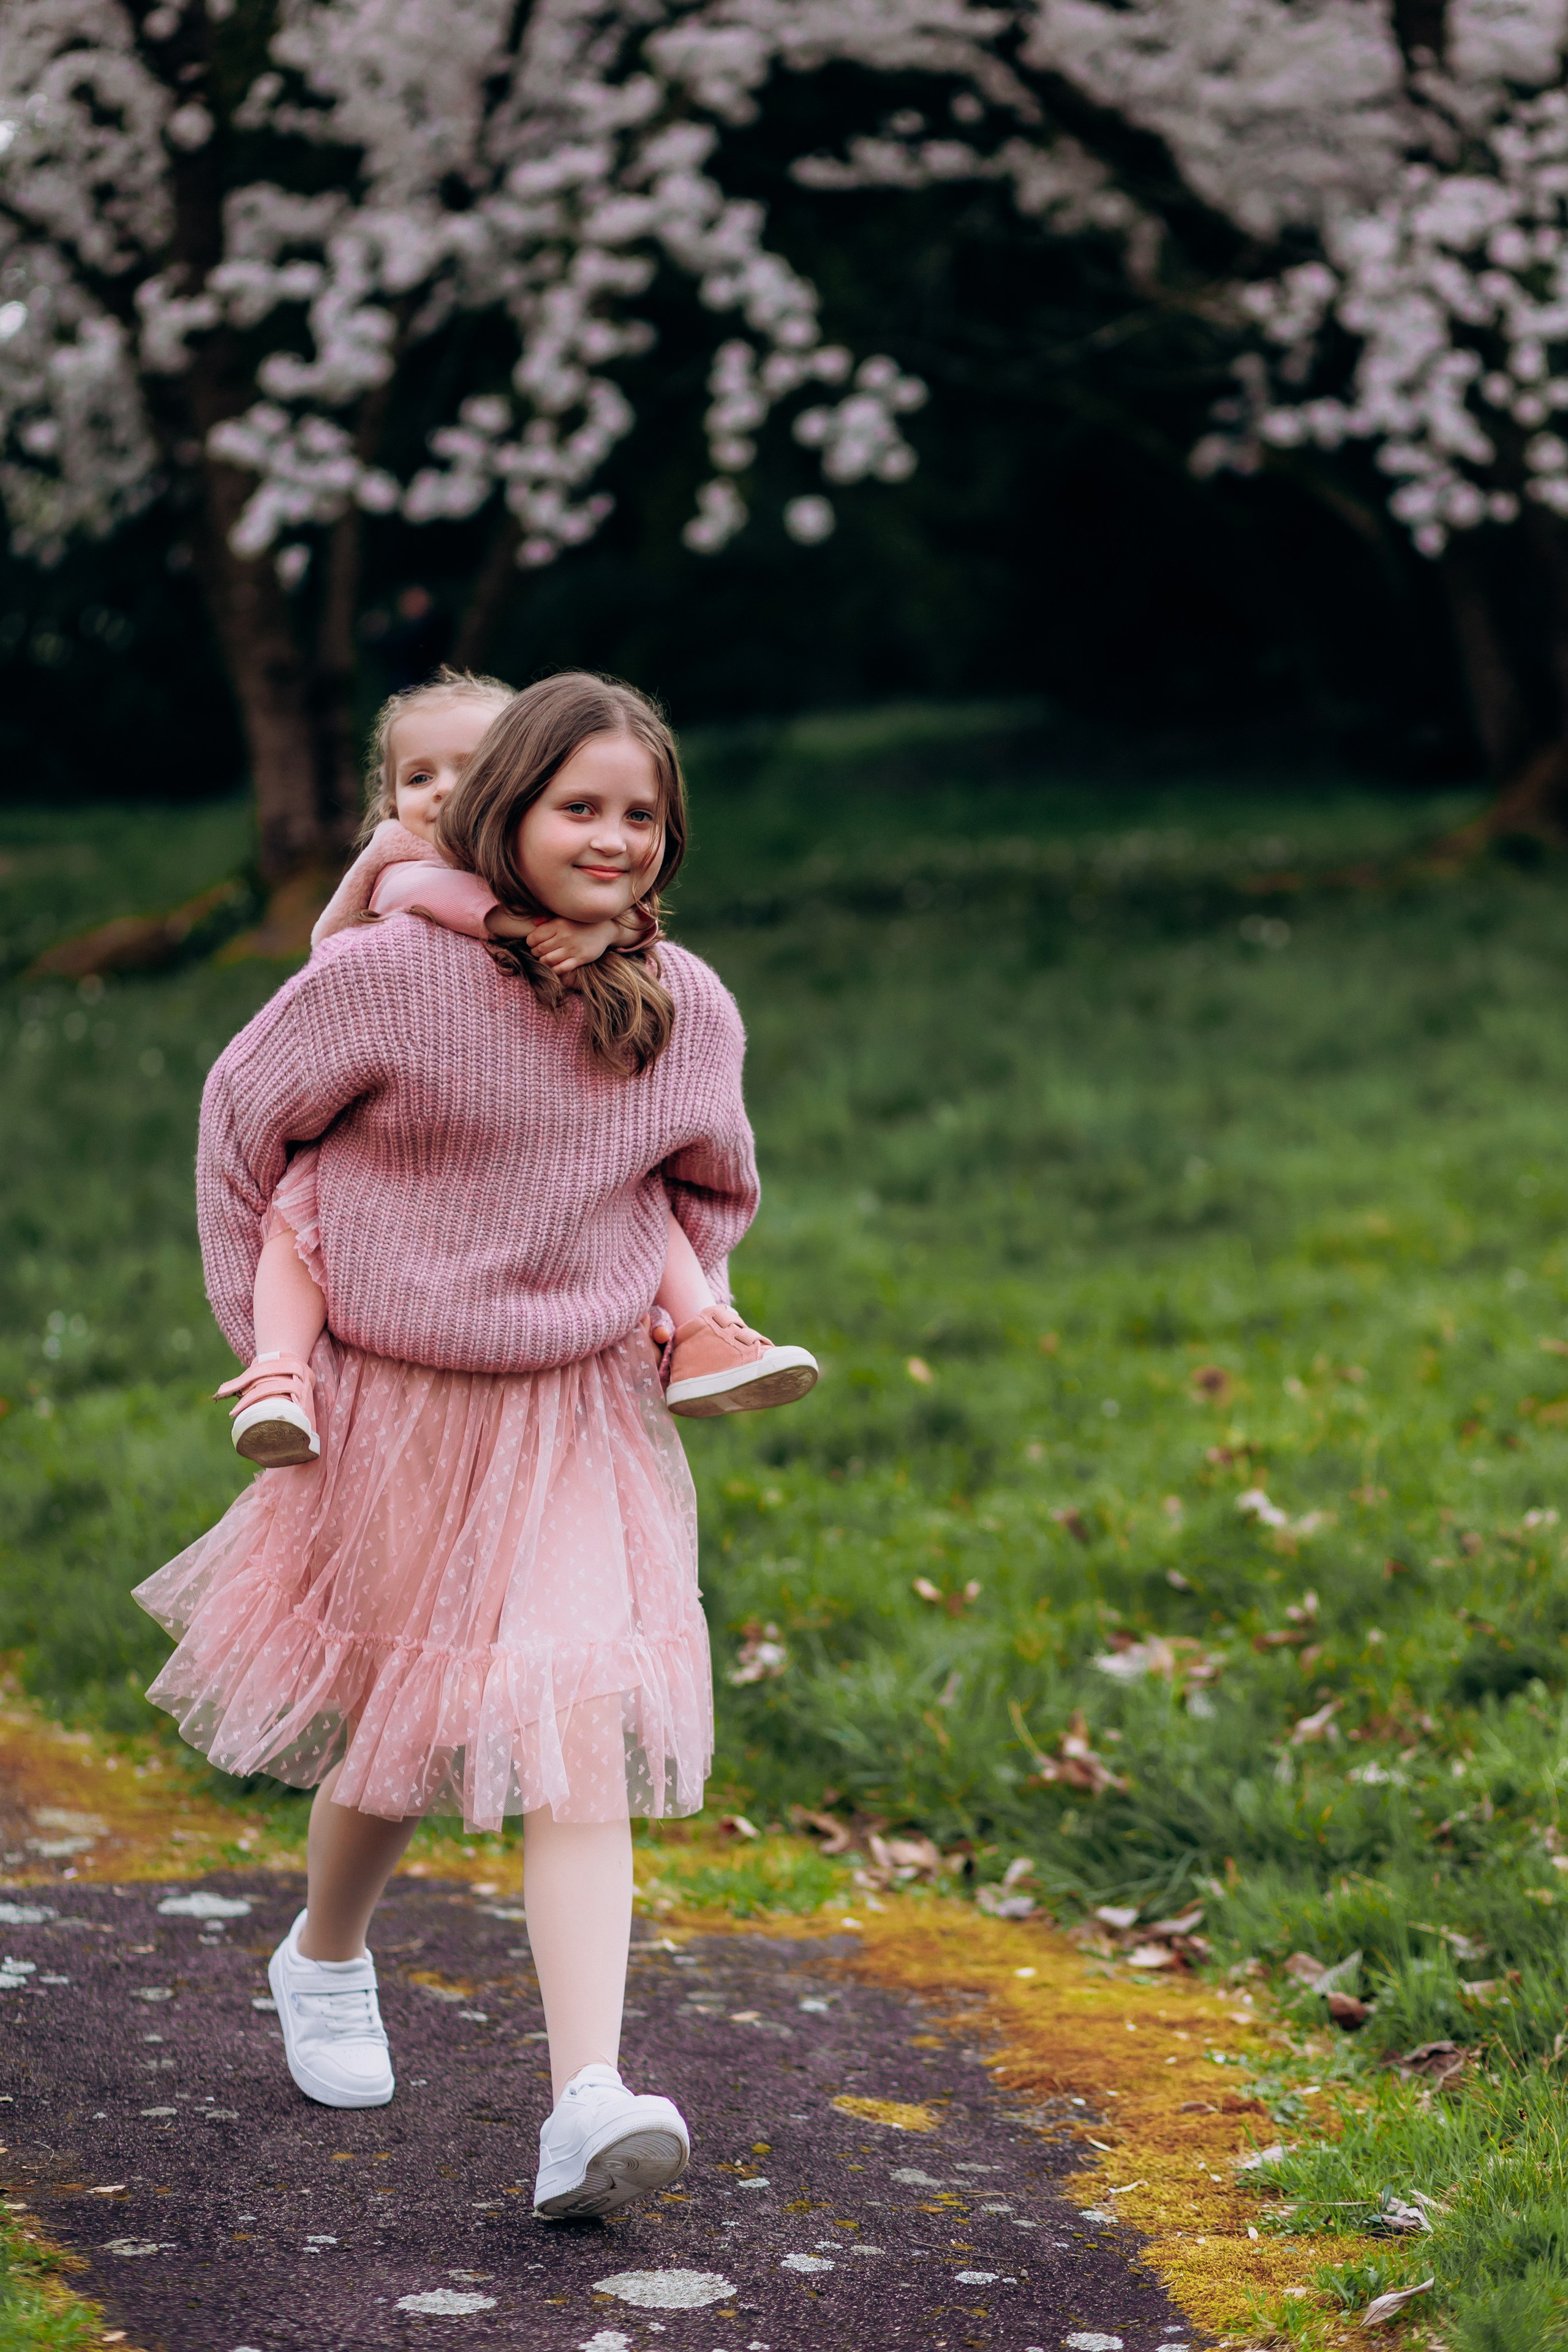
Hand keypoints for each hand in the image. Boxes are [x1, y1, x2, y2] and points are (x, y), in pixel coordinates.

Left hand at [492, 911, 622, 971]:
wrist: (605, 928)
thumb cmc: (581, 922)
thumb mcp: (565, 916)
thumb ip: (548, 920)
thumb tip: (534, 923)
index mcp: (558, 924)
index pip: (534, 937)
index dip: (530, 942)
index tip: (533, 943)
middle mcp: (564, 936)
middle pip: (539, 950)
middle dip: (535, 953)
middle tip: (538, 952)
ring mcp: (573, 948)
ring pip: (548, 960)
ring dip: (543, 962)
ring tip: (545, 959)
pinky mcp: (581, 958)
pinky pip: (561, 968)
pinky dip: (554, 969)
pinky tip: (554, 966)